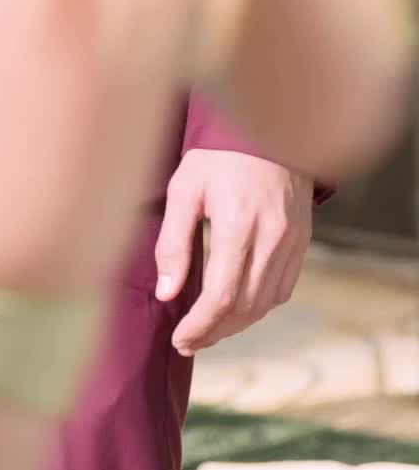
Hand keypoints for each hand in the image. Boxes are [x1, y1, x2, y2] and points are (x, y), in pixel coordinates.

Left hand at [155, 151, 312, 355]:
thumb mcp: (185, 188)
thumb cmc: (219, 156)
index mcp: (238, 224)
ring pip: (265, 304)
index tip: (179, 339)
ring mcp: (291, 242)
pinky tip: (237, 306)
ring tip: (207, 330)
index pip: (221, 296)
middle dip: (214, 332)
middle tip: (188, 341)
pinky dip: (259, 306)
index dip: (200, 326)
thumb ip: (173, 242)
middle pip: (244, 307)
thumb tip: (166, 293)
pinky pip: (282, 289)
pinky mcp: (301, 241)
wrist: (268, 127)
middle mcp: (271, 238)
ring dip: (235, 324)